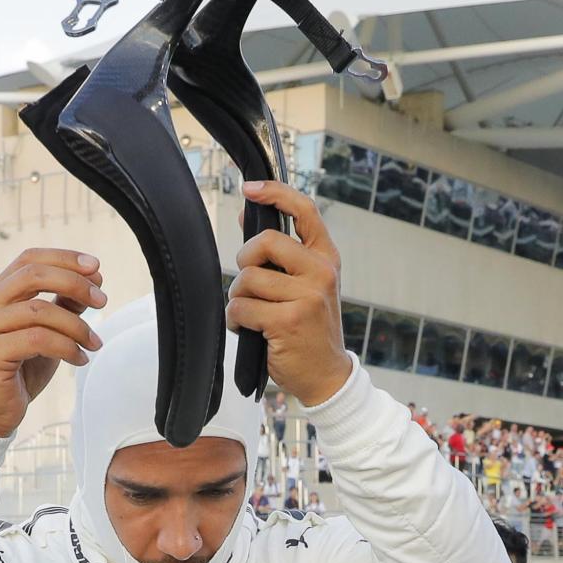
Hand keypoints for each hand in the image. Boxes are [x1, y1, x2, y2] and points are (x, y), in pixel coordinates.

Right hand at [0, 249, 107, 437]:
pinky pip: (37, 340)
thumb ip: (63, 305)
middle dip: (75, 283)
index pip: (30, 259)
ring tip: (94, 343)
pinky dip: (66, 347)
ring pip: (39, 310)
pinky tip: (79, 359)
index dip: (65, 258)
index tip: (97, 268)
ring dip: (76, 325)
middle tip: (102, 301)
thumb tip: (92, 279)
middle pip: (33, 275)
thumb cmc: (19, 372)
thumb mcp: (47, 332)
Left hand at [225, 181, 353, 406]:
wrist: (326, 375)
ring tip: (253, 314)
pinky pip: (241, 307)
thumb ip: (278, 254)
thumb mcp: (303, 285)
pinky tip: (249, 330)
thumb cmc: (309, 328)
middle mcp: (321, 272)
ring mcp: (307, 296)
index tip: (250, 187)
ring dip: (239, 298)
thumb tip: (247, 212)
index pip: (304, 211)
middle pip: (265, 243)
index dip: (275, 193)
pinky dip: (236, 320)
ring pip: (248, 279)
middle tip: (250, 284)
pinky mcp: (288, 320)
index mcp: (326, 258)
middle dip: (245, 262)